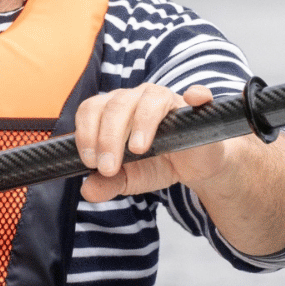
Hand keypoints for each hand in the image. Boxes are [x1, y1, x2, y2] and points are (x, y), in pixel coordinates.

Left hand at [75, 83, 231, 200]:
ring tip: (138, 149)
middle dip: (108, 138)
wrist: (191, 169)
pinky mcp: (196, 107)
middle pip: (116, 105)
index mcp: (113, 110)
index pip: (91, 109)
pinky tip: (192, 99)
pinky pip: (198, 95)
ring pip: (150, 98)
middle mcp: (137, 98)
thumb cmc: (156, 165)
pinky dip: (196, 94)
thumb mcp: (128, 179)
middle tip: (108, 168)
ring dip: (141, 123)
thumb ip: (106, 184)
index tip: (90, 162)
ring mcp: (167, 99)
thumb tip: (87, 191)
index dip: (86, 133)